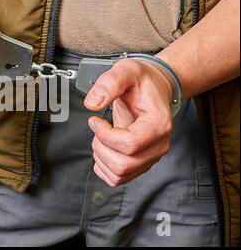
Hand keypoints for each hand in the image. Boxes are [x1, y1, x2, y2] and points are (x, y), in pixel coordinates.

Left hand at [85, 58, 173, 186]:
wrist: (155, 87)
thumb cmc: (143, 81)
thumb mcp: (127, 70)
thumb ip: (110, 83)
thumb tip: (92, 103)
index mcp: (158, 124)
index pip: (130, 144)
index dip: (105, 135)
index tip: (95, 120)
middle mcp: (158, 145)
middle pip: (123, 165)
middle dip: (101, 147)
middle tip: (97, 129)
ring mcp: (150, 157)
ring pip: (119, 175)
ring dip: (101, 157)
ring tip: (101, 137)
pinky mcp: (141, 163)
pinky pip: (118, 179)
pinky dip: (103, 167)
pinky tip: (103, 148)